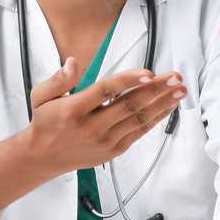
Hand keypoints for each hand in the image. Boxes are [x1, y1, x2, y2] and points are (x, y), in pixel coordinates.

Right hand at [19, 58, 186, 176]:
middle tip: (175, 78)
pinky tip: (167, 107)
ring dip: (162, 104)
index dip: (129, 80)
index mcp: (73, 110)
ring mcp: (104, 140)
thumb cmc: (46, 122)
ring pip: (138, 119)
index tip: (147, 72)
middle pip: (129, 105)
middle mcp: (91, 126)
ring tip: (179, 91)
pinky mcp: (113, 150)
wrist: (44, 156)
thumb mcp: (41, 95)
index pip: (106, 90)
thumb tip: (72, 63)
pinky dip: (155, 119)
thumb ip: (58, 79)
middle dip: (156, 90)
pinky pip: (138, 132)